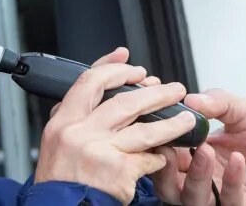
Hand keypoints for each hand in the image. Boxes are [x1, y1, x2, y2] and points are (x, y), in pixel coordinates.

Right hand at [35, 48, 196, 203]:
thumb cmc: (61, 180)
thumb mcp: (57, 141)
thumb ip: (78, 114)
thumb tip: (104, 83)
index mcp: (63, 122)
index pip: (90, 81)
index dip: (114, 68)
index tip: (132, 64)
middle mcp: (79, 133)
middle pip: (125, 101)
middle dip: (156, 93)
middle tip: (174, 90)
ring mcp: (99, 151)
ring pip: (145, 129)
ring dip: (172, 123)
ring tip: (187, 119)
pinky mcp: (117, 172)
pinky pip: (148, 159)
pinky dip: (157, 159)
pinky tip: (162, 158)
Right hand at [151, 90, 245, 205]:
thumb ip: (219, 102)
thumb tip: (190, 97)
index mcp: (201, 156)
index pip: (169, 158)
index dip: (158, 148)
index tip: (156, 130)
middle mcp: (209, 181)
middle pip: (171, 188)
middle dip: (164, 172)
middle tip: (170, 149)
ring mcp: (226, 198)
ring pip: (193, 202)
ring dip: (195, 178)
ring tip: (205, 150)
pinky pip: (231, 205)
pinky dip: (231, 183)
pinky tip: (237, 160)